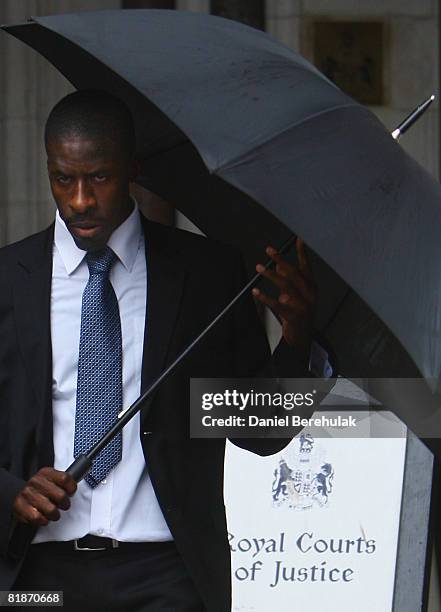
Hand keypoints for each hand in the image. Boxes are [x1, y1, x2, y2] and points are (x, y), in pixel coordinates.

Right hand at [12, 467, 76, 526]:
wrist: (17, 493)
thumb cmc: (40, 489)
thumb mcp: (51, 479)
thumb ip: (64, 481)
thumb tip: (78, 481)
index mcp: (46, 473)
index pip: (65, 478)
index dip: (71, 488)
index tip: (71, 493)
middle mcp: (36, 481)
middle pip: (60, 495)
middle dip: (65, 504)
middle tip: (63, 505)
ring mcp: (27, 494)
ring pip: (51, 509)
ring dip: (55, 515)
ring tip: (53, 513)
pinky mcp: (20, 507)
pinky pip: (37, 518)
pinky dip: (43, 520)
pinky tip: (43, 517)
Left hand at [252, 238, 316, 359]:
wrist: (302, 336)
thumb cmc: (298, 311)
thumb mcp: (295, 293)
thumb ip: (288, 279)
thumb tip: (278, 264)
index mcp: (312, 286)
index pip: (307, 266)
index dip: (302, 252)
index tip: (298, 239)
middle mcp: (310, 294)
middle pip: (294, 273)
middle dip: (281, 259)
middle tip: (269, 250)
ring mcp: (303, 305)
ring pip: (286, 286)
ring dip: (271, 275)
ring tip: (259, 267)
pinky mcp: (293, 316)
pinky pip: (276, 304)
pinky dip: (265, 297)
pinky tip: (255, 291)